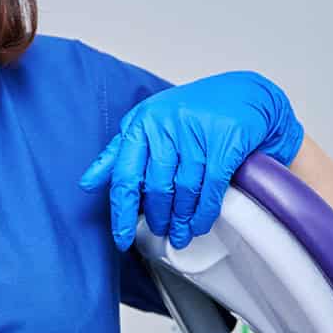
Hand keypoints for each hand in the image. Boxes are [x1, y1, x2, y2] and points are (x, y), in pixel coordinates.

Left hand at [78, 71, 302, 250]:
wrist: (245, 94)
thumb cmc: (192, 112)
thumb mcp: (148, 124)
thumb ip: (118, 153)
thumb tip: (87, 183)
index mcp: (142, 123)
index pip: (125, 175)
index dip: (122, 212)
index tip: (121, 238)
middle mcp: (166, 125)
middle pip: (156, 187)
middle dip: (158, 217)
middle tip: (160, 232)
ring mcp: (196, 133)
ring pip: (184, 191)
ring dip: (182, 220)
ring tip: (181, 234)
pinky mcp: (225, 142)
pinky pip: (210, 188)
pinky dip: (204, 212)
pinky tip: (200, 224)